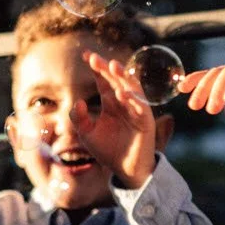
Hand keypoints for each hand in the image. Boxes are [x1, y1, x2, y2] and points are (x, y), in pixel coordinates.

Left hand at [76, 51, 159, 188]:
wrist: (124, 169)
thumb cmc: (107, 150)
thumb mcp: (86, 133)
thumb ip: (78, 117)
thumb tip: (79, 101)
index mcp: (110, 102)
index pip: (103, 79)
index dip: (96, 67)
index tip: (86, 55)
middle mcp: (124, 102)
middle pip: (116, 79)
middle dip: (107, 68)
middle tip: (96, 58)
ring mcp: (136, 109)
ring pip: (131, 88)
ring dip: (123, 77)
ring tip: (113, 66)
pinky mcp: (145, 121)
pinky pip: (141, 107)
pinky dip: (133, 99)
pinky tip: (123, 93)